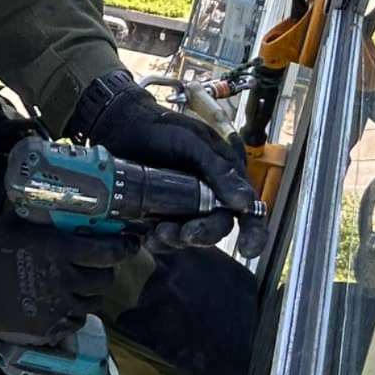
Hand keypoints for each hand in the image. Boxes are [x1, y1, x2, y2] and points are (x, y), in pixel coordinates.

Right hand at [0, 214, 129, 347]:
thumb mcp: (15, 222)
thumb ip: (45, 220)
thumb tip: (66, 207)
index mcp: (59, 251)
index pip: (108, 252)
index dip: (123, 248)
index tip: (129, 244)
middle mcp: (64, 281)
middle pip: (105, 280)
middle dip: (103, 271)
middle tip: (94, 266)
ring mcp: (58, 309)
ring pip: (92, 303)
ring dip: (88, 294)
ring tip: (74, 286)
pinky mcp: (48, 331)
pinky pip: (75, 323)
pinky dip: (72, 314)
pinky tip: (59, 305)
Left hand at [71, 69, 265, 253]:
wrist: (121, 126)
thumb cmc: (161, 127)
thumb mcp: (193, 142)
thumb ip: (219, 170)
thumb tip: (245, 202)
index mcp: (226, 176)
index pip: (249, 207)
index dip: (254, 231)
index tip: (248, 248)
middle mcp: (210, 194)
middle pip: (218, 226)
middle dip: (203, 234)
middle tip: (184, 233)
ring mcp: (185, 205)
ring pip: (191, 235)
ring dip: (178, 239)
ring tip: (158, 232)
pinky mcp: (162, 213)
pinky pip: (167, 236)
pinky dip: (159, 239)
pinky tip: (148, 234)